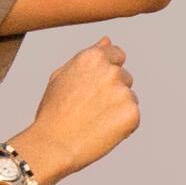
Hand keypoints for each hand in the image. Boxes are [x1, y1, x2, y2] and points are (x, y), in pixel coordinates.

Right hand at [18, 39, 139, 178]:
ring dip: (117, 107)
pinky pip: (133, 115)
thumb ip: (87, 58)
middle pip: (125, 76)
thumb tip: (107, 40)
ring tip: (93, 120)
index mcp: (93, 57)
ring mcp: (124, 92)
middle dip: (112, 90)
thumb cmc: (53, 111)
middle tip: (88, 108)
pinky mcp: (132, 113)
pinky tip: (102, 130)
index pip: (117, 54)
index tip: (96, 85)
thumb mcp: (62, 77)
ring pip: (129, 97)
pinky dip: (123, 124)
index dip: (107, 70)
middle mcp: (111, 71)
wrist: (52, 145)